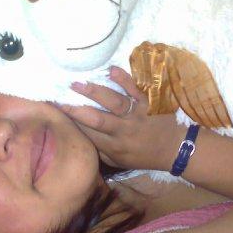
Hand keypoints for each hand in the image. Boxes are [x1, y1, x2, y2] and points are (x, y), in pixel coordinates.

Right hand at [59, 67, 186, 170]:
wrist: (177, 149)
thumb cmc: (144, 155)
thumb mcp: (119, 162)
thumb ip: (99, 149)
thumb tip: (77, 134)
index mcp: (115, 147)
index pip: (88, 134)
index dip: (71, 122)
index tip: (55, 110)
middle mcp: (124, 131)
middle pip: (97, 119)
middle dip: (77, 109)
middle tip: (60, 98)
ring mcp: (137, 115)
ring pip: (114, 102)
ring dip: (95, 92)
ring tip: (78, 83)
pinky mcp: (150, 102)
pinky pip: (136, 89)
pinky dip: (124, 79)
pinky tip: (111, 70)